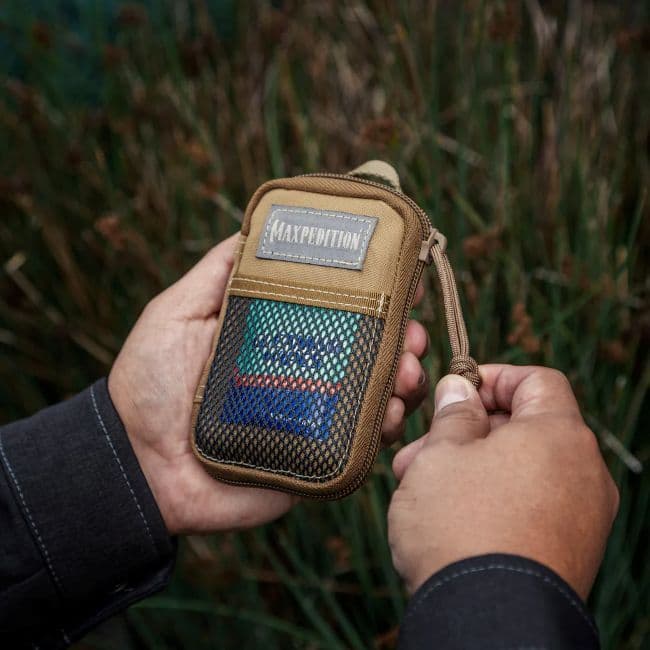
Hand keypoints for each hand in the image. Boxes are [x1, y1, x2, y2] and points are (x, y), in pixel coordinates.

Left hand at [108, 234, 428, 534]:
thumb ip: (218, 272)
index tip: (404, 280)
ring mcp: (313, 417)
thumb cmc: (149, 384)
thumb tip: (254, 225)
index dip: (378, 296)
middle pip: (370, 351)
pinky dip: (387, 427)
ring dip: (405, 380)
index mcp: (280, 337)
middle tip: (412, 335)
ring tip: (406, 373)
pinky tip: (390, 414)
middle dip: (404, 338)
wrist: (138, 465)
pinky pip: (363, 443)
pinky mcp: (315, 458)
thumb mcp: (177, 312)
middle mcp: (303, 373)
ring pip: (377, 394)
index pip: (340, 312)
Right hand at [387, 365, 618, 598]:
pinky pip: (531, 504)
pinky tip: (449, 513)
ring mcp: (582, 515)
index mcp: (559, 435)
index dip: (493, 378)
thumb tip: (460, 389)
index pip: (537, 380)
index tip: (456, 392)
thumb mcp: (441, 454)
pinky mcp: (570, 550)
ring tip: (420, 484)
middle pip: (525, 427)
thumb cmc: (460, 526)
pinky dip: (493, 496)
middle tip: (421, 448)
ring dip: (472, 465)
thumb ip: (454, 413)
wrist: (486, 623)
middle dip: (468, 431)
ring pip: (522, 468)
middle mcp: (584, 472)